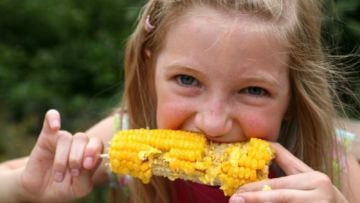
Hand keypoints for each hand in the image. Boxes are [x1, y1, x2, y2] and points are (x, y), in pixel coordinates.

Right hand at [18, 109, 102, 201]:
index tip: (87, 165)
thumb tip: (87, 164)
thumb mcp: (79, 189)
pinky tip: (55, 126)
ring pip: (66, 137)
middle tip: (73, 172)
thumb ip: (86, 177)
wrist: (39, 192)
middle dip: (78, 156)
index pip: (97, 144)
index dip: (93, 151)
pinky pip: (50, 118)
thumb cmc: (64, 189)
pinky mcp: (46, 136)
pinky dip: (53, 118)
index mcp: (90, 153)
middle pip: (83, 138)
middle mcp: (78, 144)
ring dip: (62, 159)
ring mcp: (62, 139)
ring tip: (58, 177)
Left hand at [229, 143, 347, 202]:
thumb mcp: (305, 174)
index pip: (278, 184)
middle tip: (235, 200)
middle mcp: (318, 193)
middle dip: (254, 198)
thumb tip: (264, 143)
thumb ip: (285, 160)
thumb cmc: (319, 191)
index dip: (255, 188)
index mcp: (314, 179)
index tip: (238, 191)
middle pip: (279, 196)